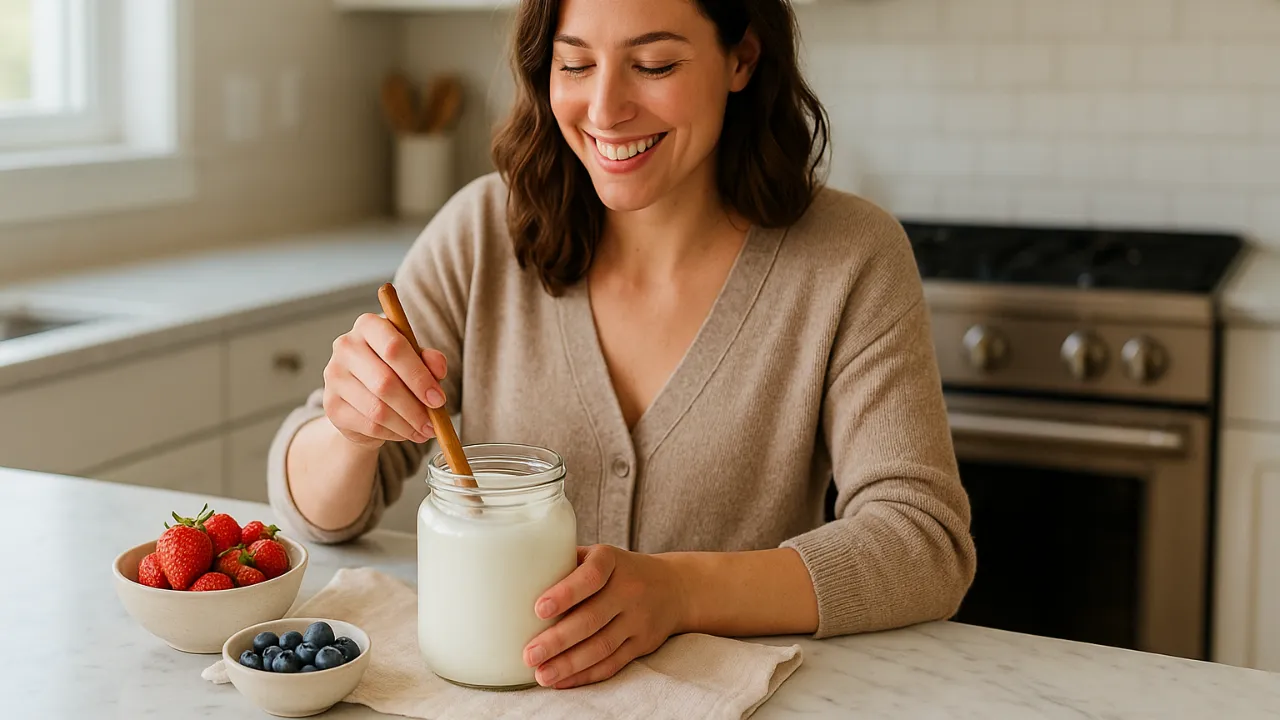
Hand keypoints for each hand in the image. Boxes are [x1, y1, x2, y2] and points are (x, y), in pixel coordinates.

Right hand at [321, 313, 448, 448]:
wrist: (364, 395)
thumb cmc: (395, 370)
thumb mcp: (416, 360)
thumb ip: (430, 360)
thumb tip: (438, 370)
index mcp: (368, 325)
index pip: (394, 347)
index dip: (419, 376)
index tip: (438, 399)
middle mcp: (345, 346)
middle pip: (385, 382)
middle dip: (415, 407)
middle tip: (433, 422)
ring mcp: (333, 376)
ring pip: (377, 408)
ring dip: (407, 424)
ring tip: (424, 431)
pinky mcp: (331, 405)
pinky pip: (369, 425)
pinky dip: (393, 433)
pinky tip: (405, 432)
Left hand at [523, 545, 688, 688]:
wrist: (674, 587)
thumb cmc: (618, 570)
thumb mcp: (599, 555)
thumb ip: (566, 563)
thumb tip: (513, 580)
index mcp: (611, 560)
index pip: (591, 576)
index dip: (566, 592)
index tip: (538, 608)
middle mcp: (629, 588)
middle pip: (592, 618)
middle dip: (558, 639)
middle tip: (529, 654)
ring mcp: (638, 619)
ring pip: (602, 646)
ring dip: (569, 664)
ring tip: (541, 674)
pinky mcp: (642, 644)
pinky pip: (612, 663)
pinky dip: (585, 674)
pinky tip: (562, 680)